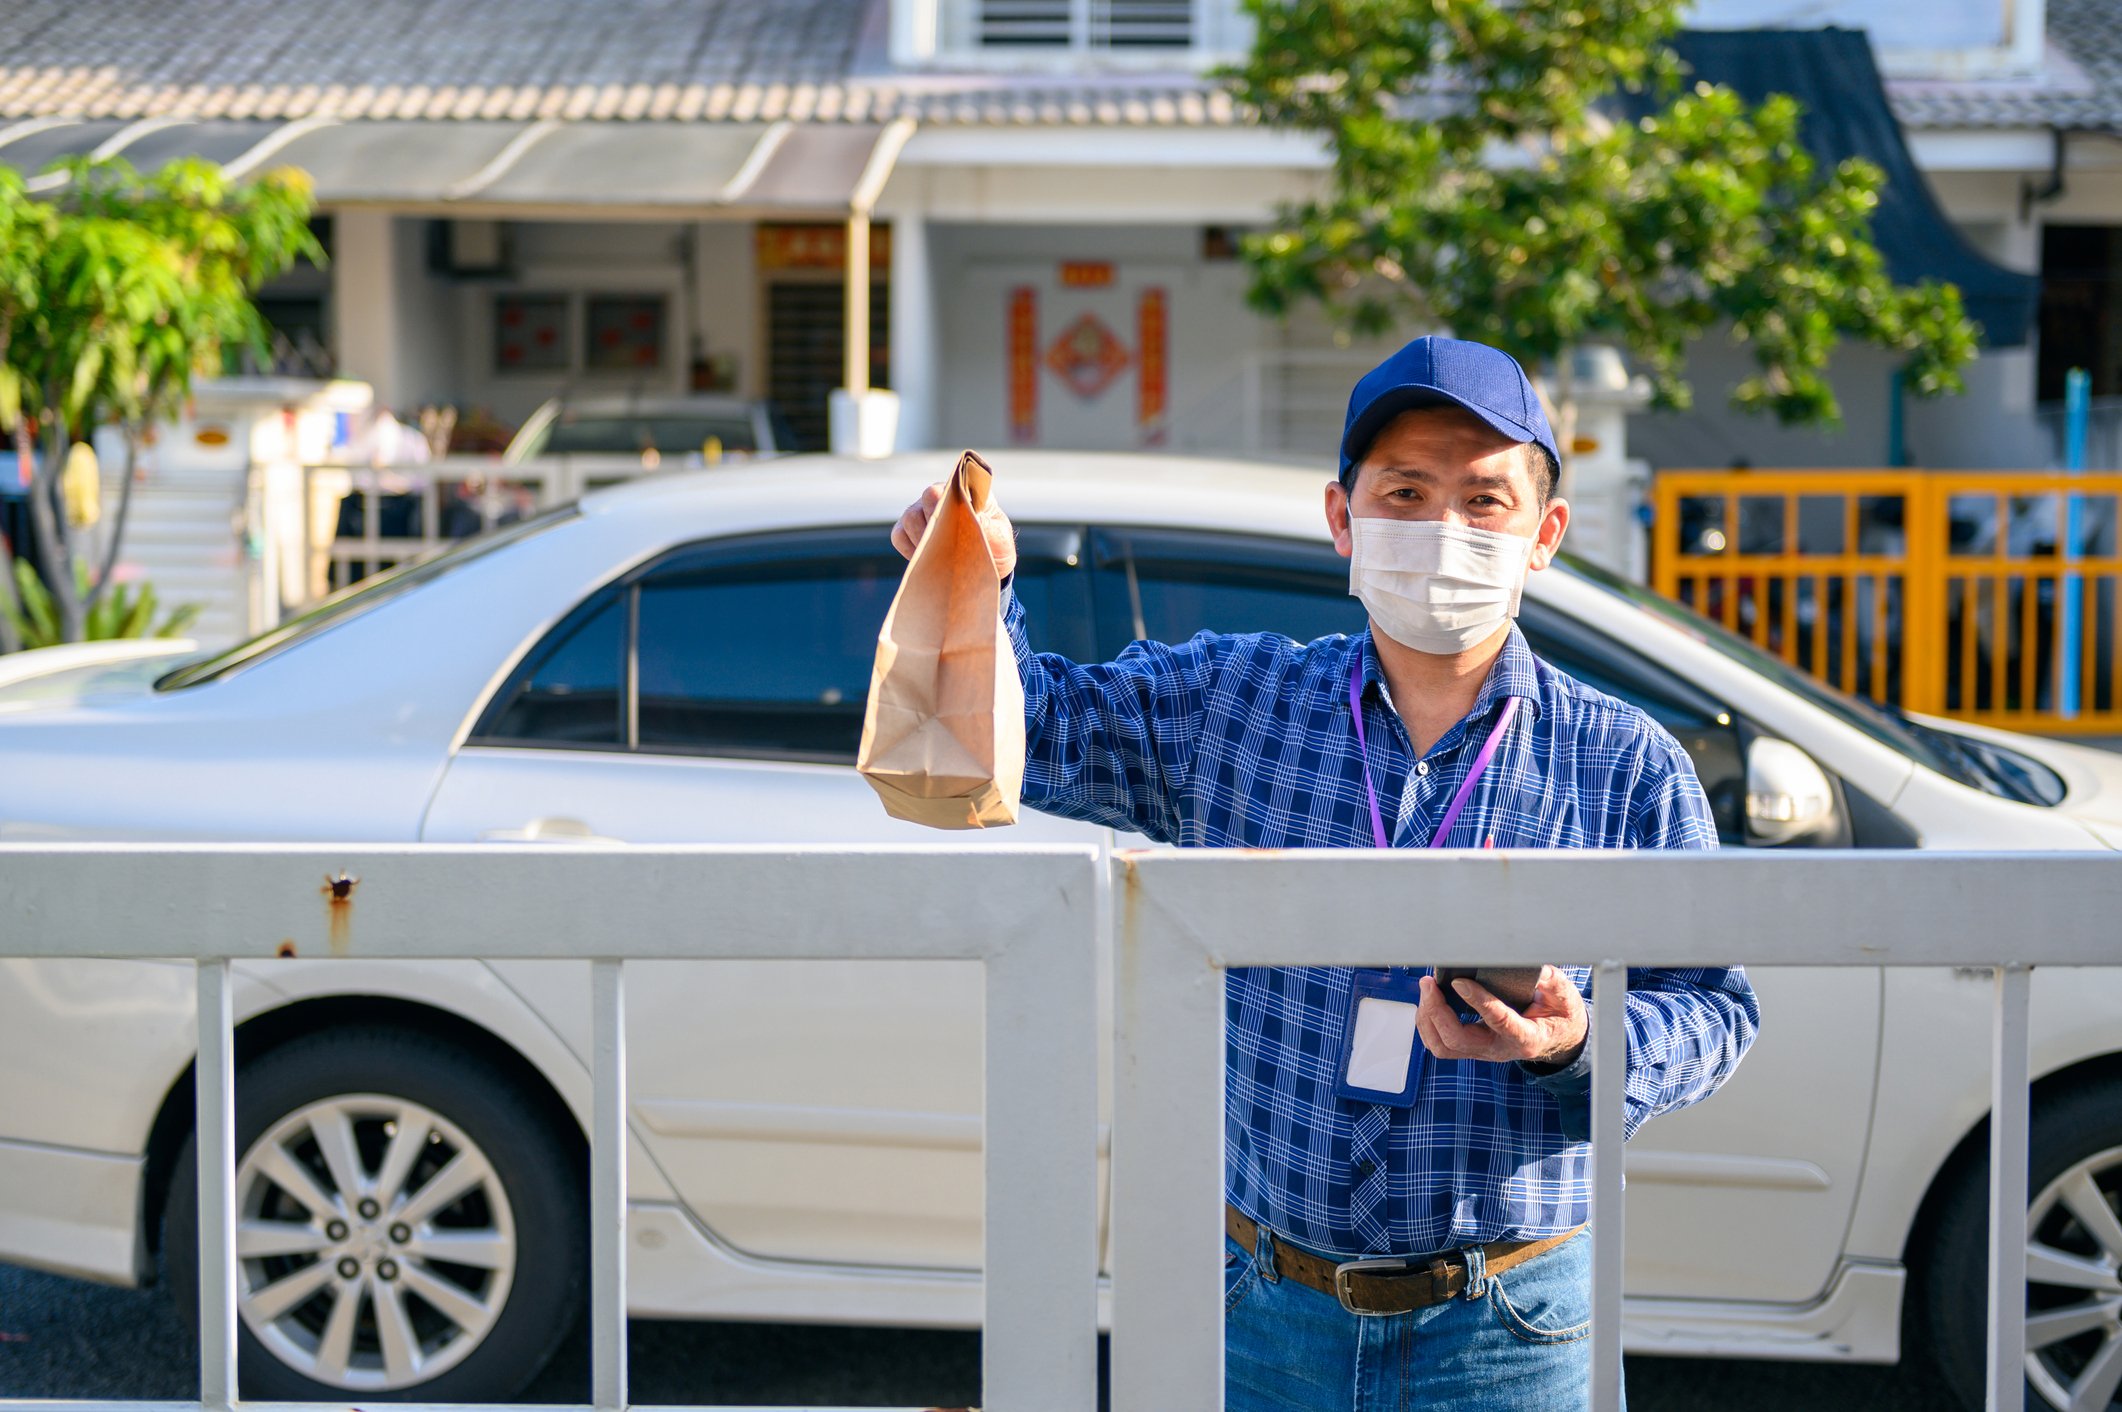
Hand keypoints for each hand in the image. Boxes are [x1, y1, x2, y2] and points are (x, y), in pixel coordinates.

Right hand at [890, 479, 1016, 580]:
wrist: (985, 564)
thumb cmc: (995, 546)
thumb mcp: (1000, 539)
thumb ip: (989, 529)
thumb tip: (972, 519)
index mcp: (964, 492)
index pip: (947, 487)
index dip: (944, 503)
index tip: (950, 521)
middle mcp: (940, 496)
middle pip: (924, 502)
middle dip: (933, 527)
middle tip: (945, 546)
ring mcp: (921, 512)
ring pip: (909, 519)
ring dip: (922, 540)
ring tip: (938, 556)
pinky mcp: (908, 530)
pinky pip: (899, 536)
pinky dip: (909, 550)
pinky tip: (926, 560)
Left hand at [1415, 965, 1587, 1069]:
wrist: (1559, 1039)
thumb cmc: (1559, 1015)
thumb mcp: (1563, 995)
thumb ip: (1547, 979)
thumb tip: (1524, 962)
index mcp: (1526, 1037)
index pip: (1498, 1021)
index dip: (1478, 1001)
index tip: (1459, 981)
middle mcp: (1500, 1049)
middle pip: (1457, 1040)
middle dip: (1438, 1011)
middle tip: (1430, 982)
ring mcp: (1483, 1052)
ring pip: (1443, 1047)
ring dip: (1428, 1018)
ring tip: (1427, 989)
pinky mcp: (1472, 1049)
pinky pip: (1441, 1045)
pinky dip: (1428, 1023)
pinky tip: (1430, 1001)